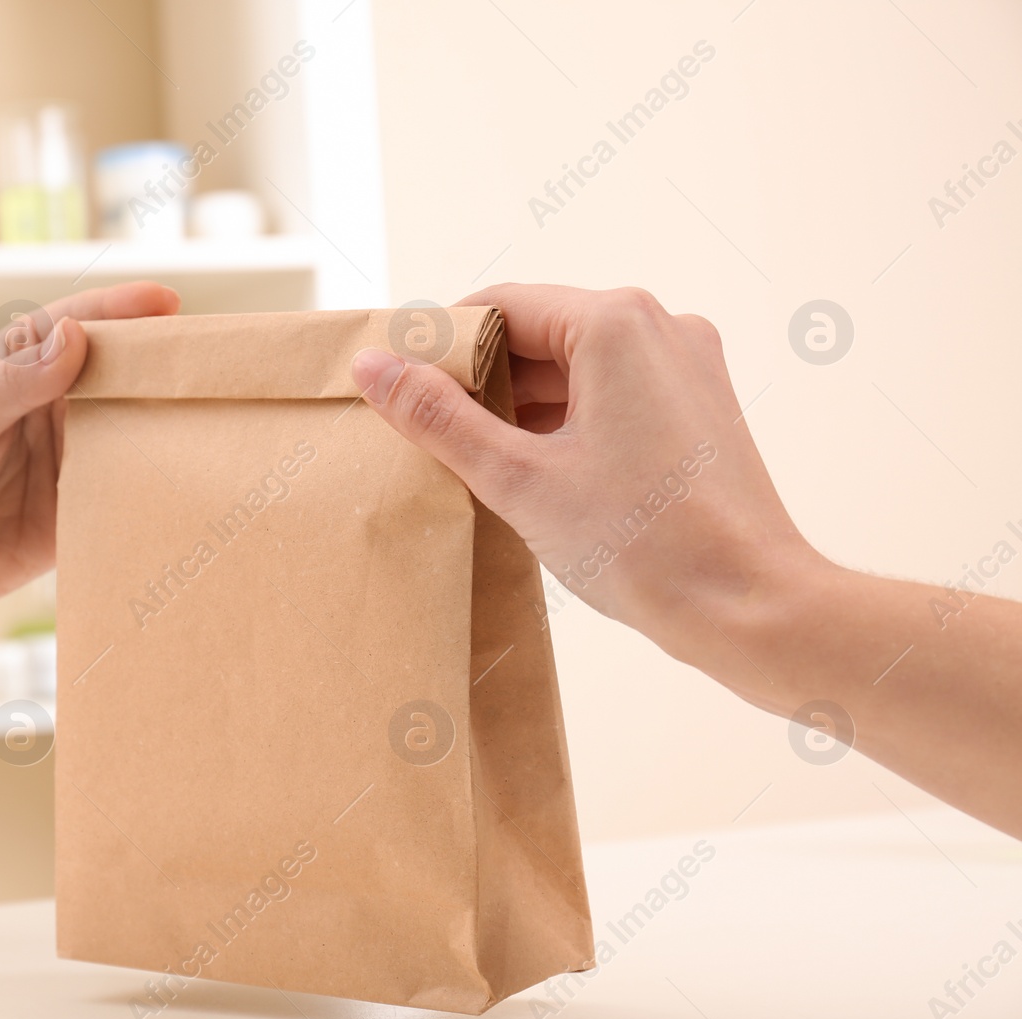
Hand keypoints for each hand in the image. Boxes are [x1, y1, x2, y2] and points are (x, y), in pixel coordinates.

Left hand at [0, 281, 180, 631]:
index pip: (75, 327)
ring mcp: (68, 461)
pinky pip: (123, 493)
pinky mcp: (79, 514)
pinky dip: (150, 482)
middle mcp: (50, 410)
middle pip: (115, 374)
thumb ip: (12, 383)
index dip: (120, 310)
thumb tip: (76, 337)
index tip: (165, 301)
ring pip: (129, 430)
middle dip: (159, 362)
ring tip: (206, 411)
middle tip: (206, 358)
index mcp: (16, 370)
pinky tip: (179, 473)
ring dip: (163, 420)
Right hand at [350, 283, 825, 707]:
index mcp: (615, 323)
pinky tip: (531, 468)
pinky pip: (613, 390)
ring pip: (575, 363)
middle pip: (537, 329)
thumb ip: (439, 417)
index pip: (498, 305)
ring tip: (470, 458)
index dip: (438, 343)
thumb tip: (374, 368)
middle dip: (478, 377)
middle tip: (423, 429)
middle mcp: (659, 327)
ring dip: (520, 401)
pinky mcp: (699, 406)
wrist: (751, 607)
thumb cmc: (643, 544)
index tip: (396, 383)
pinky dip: (565, 418)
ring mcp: (688, 365)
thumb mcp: (518, 478)